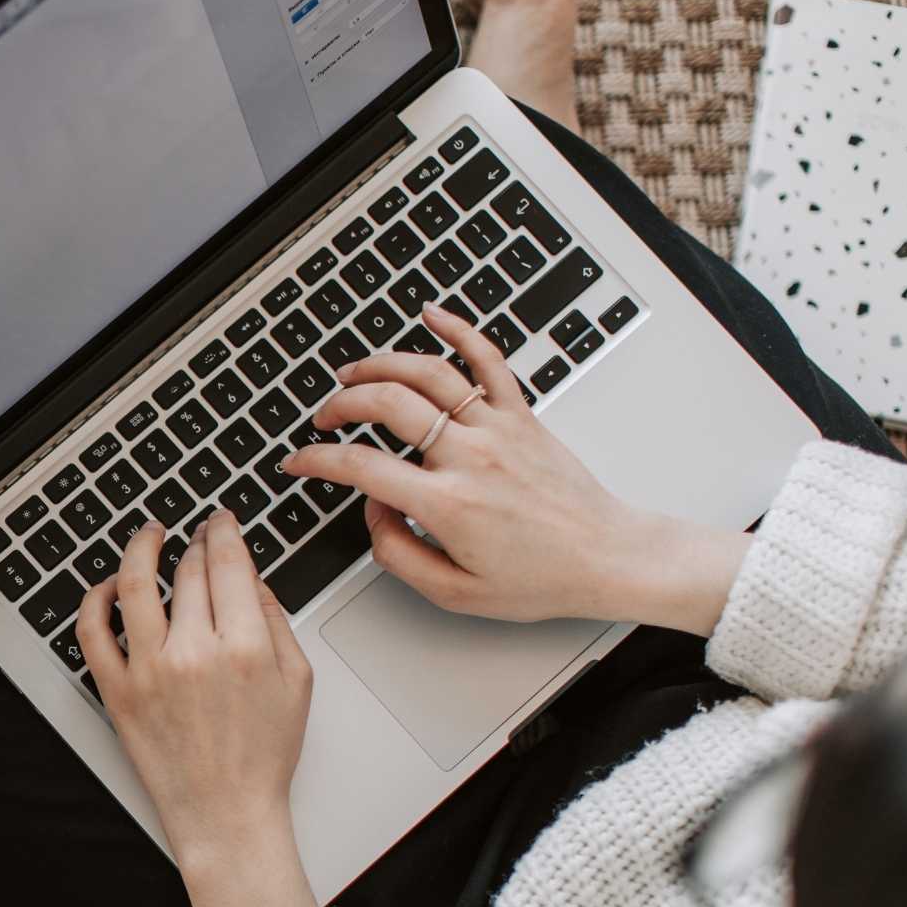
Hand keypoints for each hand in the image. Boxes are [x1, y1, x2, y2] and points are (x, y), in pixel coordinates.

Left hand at [78, 511, 321, 906]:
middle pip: (188, 571)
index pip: (228, 563)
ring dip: (140, 549)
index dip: (223, 531)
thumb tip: (251, 579)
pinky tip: (109, 586)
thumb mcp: (296, 682)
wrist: (226, 814)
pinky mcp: (117, 692)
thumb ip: (275, 621)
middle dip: (194, 543)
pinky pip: (92, 632)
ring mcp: (150, 671)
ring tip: (148, 535)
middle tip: (196, 534)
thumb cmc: (262, 757)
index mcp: (245, 647)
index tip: (221, 521)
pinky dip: (96, 600)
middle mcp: (194, 652)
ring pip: (136, 585)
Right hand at [282, 302, 749, 634]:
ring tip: (353, 372)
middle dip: (341, 405)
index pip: (362, 468)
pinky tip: (432, 314)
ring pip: (429, 373)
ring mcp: (498, 429)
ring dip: (381, 365)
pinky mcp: (522, 416)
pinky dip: (458, 329)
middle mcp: (471, 456)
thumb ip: (398, 554)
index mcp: (449, 504)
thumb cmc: (540, 578)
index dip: (317, 461)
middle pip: (388, 405)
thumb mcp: (455, 593)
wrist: (608, 558)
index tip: (298, 462)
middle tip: (325, 419)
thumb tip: (374, 512)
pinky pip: (488, 360)